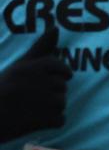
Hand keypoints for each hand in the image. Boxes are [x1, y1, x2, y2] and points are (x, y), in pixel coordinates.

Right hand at [0, 27, 69, 142]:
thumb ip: (41, 47)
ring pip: (62, 103)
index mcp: (34, 67)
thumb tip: (56, 27)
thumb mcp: (20, 66)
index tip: (44, 82)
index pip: (61, 69)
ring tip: (28, 108)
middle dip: (49, 93)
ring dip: (50, 108)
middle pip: (62, 87)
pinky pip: (60, 120)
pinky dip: (49, 122)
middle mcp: (41, 82)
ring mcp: (46, 102)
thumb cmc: (4, 89)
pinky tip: (32, 120)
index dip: (55, 76)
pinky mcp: (46, 120)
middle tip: (28, 97)